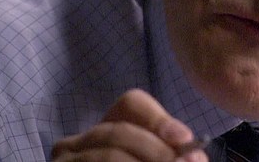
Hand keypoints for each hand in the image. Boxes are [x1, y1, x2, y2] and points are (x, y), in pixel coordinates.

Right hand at [51, 88, 207, 161]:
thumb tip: (193, 157)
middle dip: (156, 150)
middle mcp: (77, 141)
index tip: (185, 139)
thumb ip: (173, 155)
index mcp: (106, 128)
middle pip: (118, 131)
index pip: (131, 103)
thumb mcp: (154, 160)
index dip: (158, 119)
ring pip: (107, 155)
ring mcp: (65, 160)